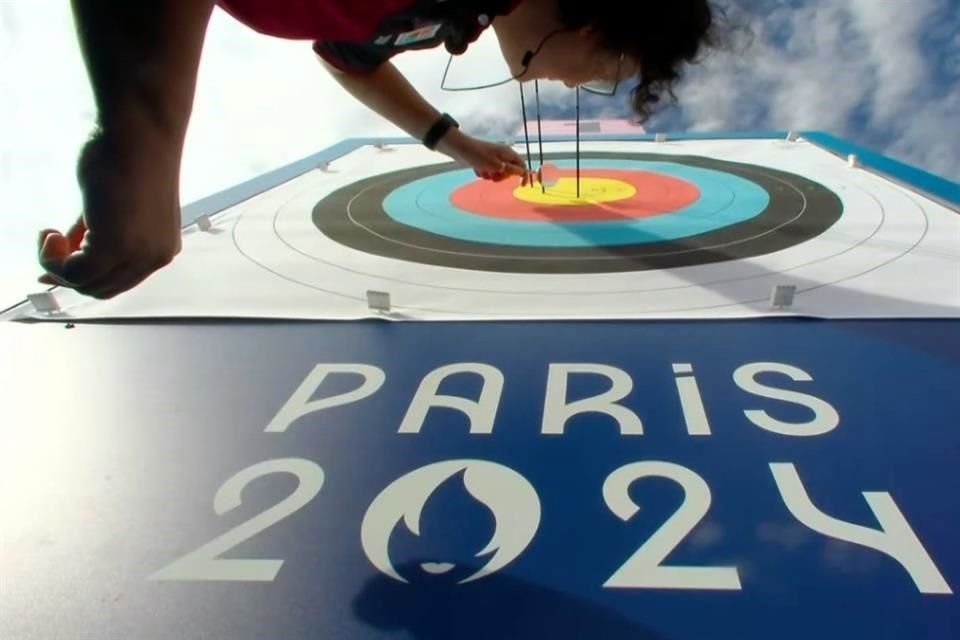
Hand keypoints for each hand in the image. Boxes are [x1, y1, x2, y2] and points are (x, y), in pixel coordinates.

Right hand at [37, 131, 182, 298]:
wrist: (140, 132)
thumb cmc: (129, 155)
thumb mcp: (114, 205)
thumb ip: (97, 232)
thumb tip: (68, 249)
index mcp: (161, 248)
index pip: (121, 281)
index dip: (86, 276)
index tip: (56, 263)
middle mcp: (156, 256)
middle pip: (104, 289)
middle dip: (69, 274)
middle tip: (49, 247)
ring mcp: (139, 255)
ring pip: (87, 284)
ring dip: (58, 265)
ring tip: (51, 234)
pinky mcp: (116, 247)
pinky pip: (74, 274)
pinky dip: (52, 260)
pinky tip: (49, 234)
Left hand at [438, 129, 527, 181]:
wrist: (460, 149)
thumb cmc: (479, 156)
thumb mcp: (497, 165)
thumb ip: (511, 170)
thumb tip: (524, 173)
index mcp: (508, 153)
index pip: (521, 165)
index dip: (523, 175)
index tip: (521, 186)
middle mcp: (502, 155)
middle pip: (509, 170)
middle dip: (502, 176)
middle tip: (493, 176)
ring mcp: (493, 157)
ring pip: (498, 172)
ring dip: (491, 175)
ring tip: (483, 172)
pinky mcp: (484, 161)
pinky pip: (488, 171)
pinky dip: (484, 172)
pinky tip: (477, 169)